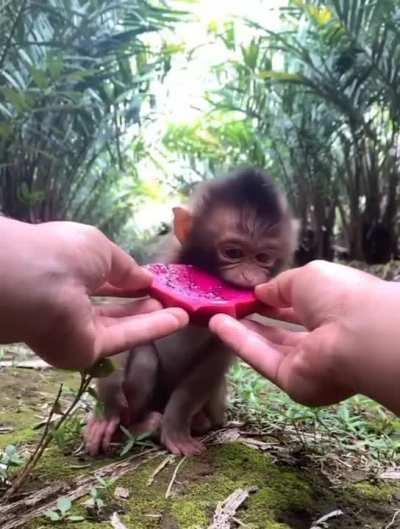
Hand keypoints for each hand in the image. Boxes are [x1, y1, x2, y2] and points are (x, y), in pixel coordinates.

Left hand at [0, 219, 187, 368]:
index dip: (129, 281)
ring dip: (152, 318)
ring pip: (121, 325)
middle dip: (141, 303)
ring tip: (182, 311)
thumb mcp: (101, 248)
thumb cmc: (64, 254)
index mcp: (69, 272)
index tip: (153, 282)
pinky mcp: (86, 350)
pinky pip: (124, 338)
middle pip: (112, 307)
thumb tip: (146, 278)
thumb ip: (125, 266)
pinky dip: (152, 329)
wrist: (36, 283)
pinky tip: (178, 320)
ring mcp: (77, 329)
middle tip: (170, 299)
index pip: (102, 280)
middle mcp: (71, 302)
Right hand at [210, 261, 399, 413]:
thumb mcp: (306, 277)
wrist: (357, 333)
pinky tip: (219, 325)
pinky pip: (261, 359)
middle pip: (282, 332)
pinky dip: (239, 342)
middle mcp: (321, 340)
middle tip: (229, 306)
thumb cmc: (338, 295)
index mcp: (332, 312)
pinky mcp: (292, 381)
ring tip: (216, 314)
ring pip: (268, 346)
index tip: (250, 295)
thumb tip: (261, 292)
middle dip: (256, 319)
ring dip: (241, 330)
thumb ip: (280, 285)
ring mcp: (307, 363)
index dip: (273, 301)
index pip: (298, 308)